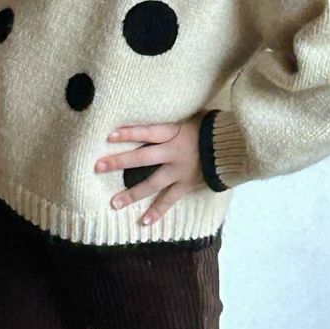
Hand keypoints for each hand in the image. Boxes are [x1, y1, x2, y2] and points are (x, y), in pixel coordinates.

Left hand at [93, 114, 209, 226]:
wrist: (232, 148)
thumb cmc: (210, 128)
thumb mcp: (192, 118)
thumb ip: (173, 120)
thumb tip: (154, 106)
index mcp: (174, 133)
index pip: (147, 132)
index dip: (129, 133)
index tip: (108, 136)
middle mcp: (174, 153)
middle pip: (142, 157)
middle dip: (119, 162)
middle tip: (98, 167)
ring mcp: (179, 171)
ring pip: (152, 183)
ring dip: (132, 194)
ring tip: (114, 203)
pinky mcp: (186, 185)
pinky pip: (169, 200)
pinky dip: (157, 211)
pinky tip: (143, 222)